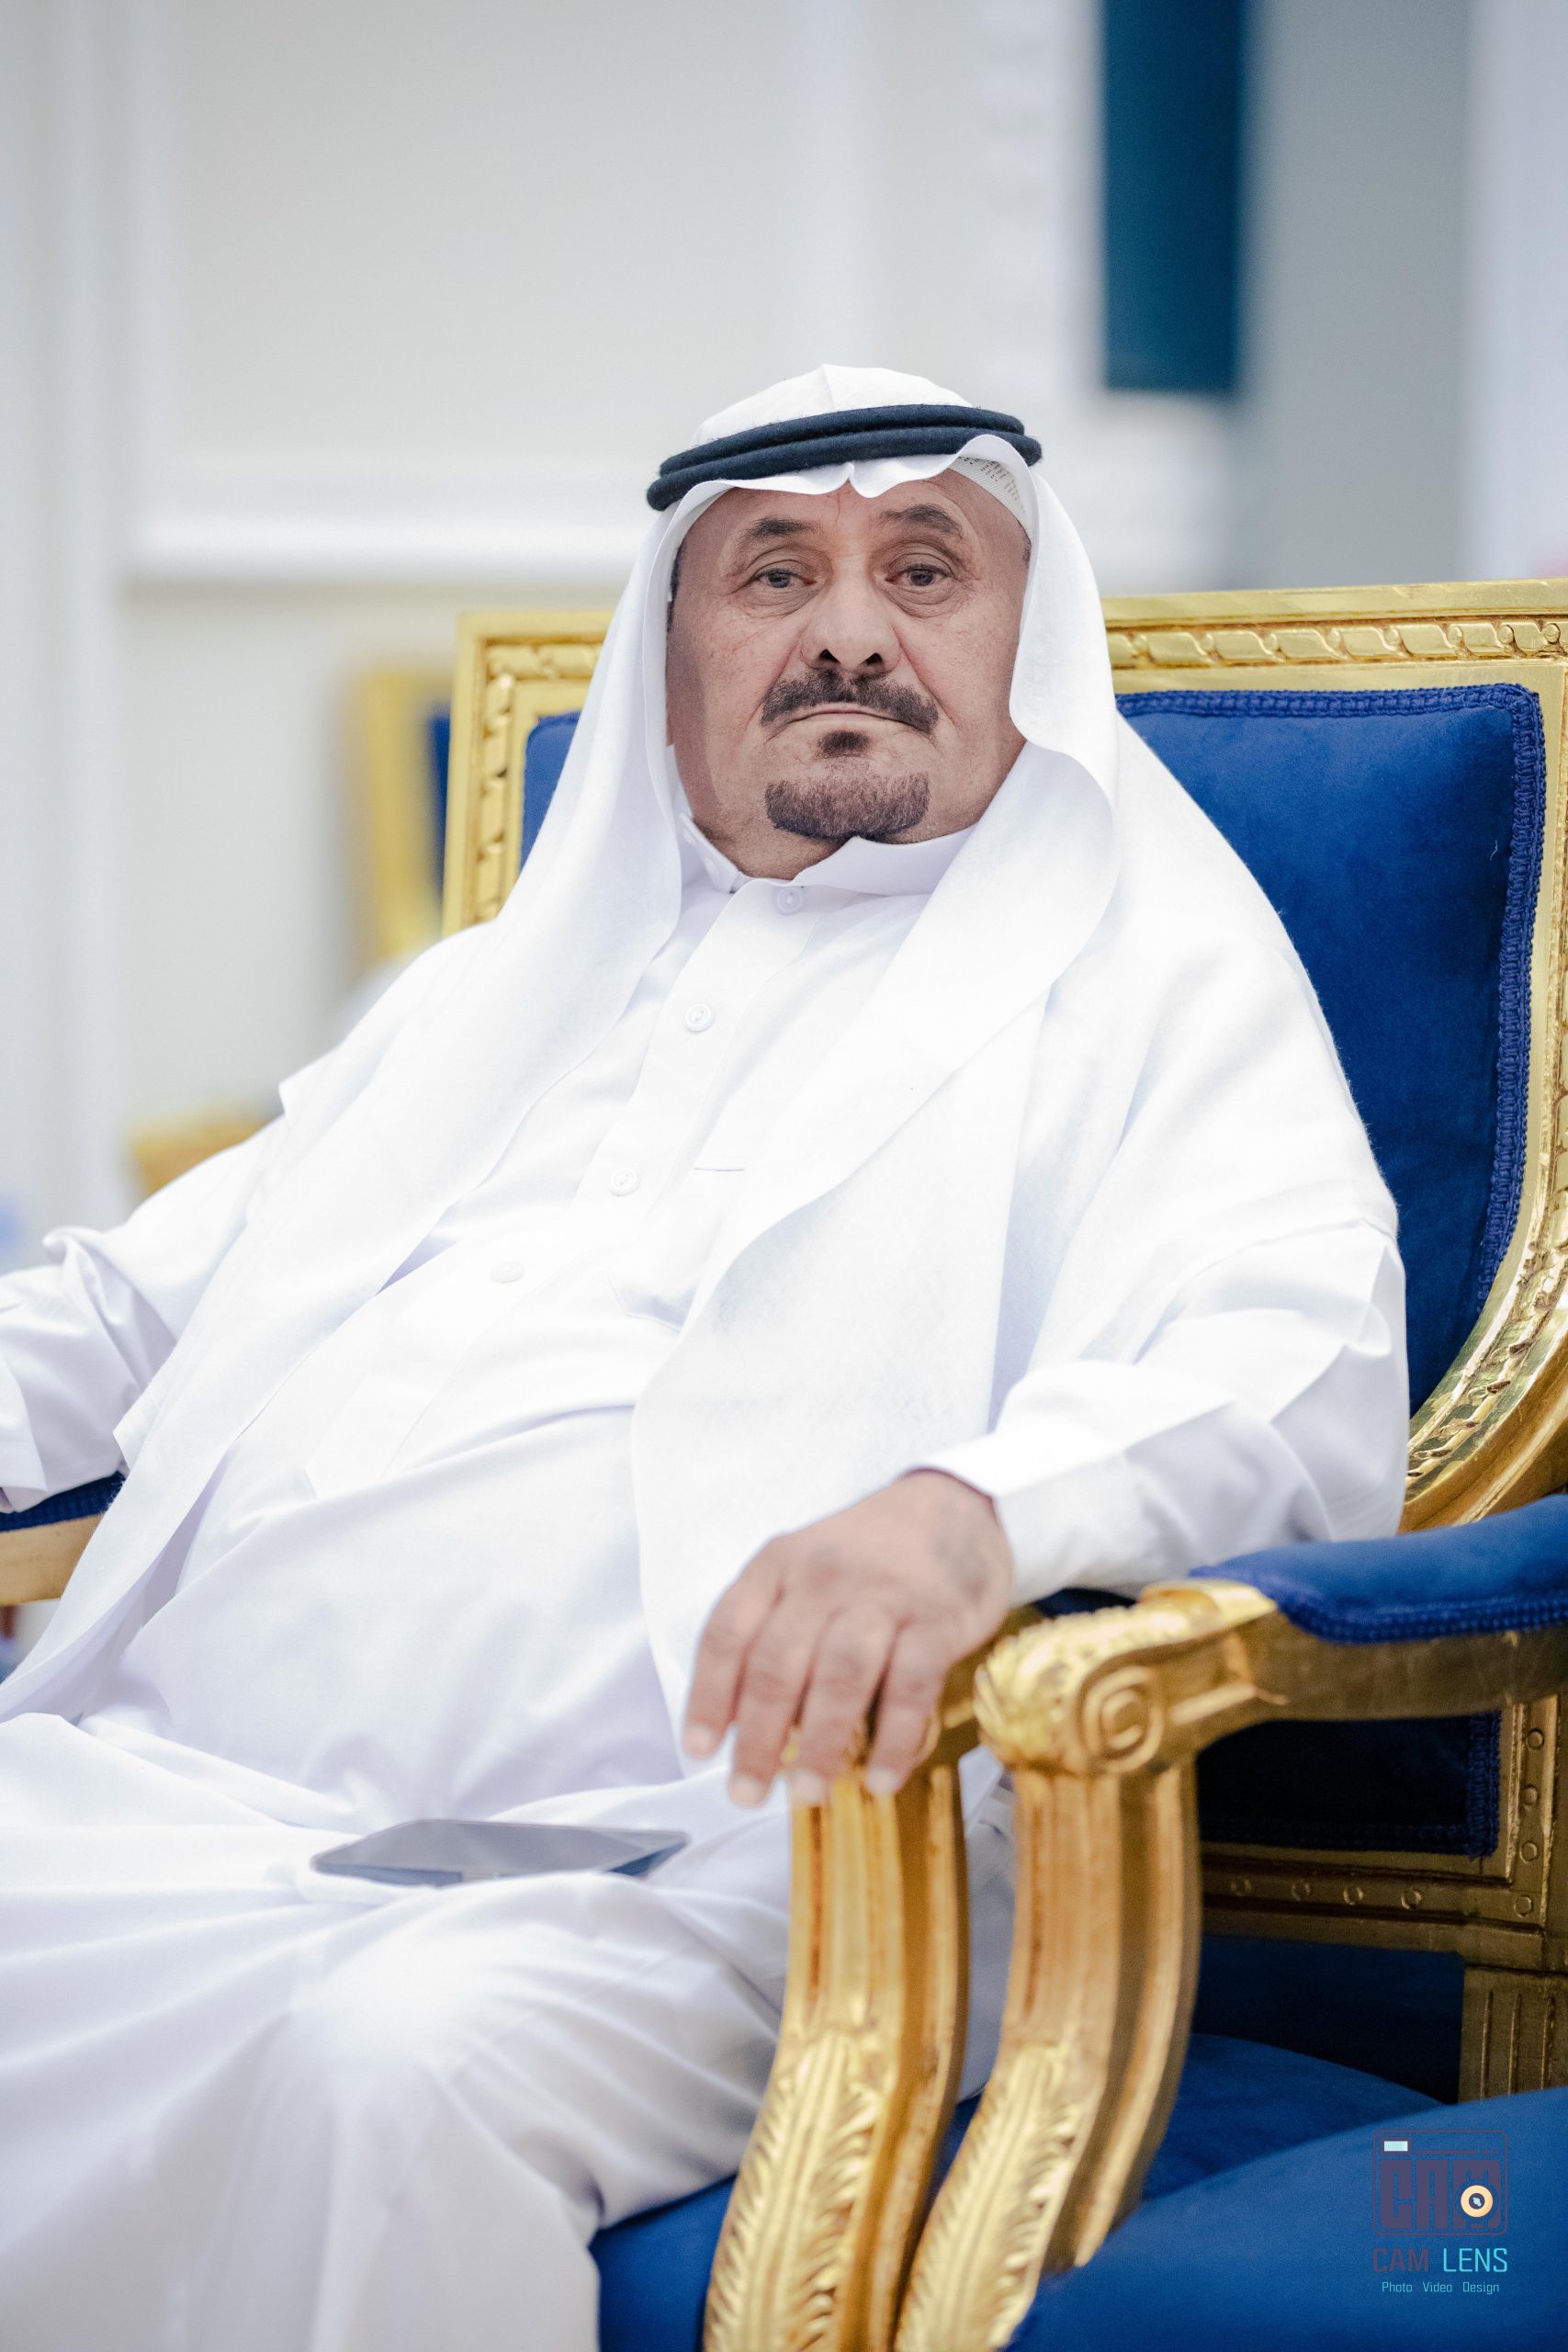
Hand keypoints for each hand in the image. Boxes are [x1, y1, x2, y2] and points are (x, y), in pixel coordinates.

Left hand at [682, 1470, 1013, 1805]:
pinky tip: (882, 1778)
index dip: (708, 1695)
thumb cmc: (868, 1556)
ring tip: (808, 1791)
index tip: (700, 1749)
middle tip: (748, 1793)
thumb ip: (772, 1630)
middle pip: (777, 1664)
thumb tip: (740, 1722)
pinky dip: (894, 1738)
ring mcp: (882, 1596)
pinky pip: (910, 1685)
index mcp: (778, 1565)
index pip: (728, 1633)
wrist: (954, 1509)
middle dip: (757, 1738)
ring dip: (819, 1741)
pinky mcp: (937, 1618)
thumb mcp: (804, 1570)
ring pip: (839, 1675)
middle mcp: (822, 1576)